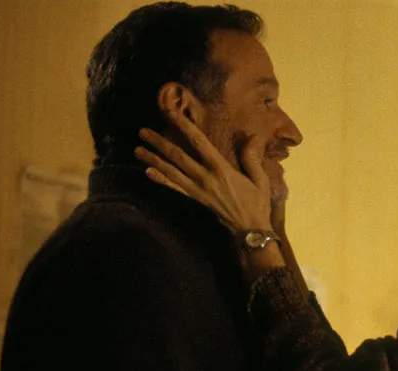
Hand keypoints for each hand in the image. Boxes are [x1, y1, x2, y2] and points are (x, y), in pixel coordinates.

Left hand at [134, 111, 275, 233]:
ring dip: (153, 160)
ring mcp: (198, 190)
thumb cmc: (257, 203)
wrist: (250, 230)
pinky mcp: (196, 200)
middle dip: (159, 143)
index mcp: (221, 169)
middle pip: (178, 156)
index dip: (184, 126)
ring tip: (138, 149)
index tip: (171, 113)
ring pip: (171, 172)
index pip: (199, 143)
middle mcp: (205, 178)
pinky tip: (148, 173)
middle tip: (142, 131)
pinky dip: (161, 180)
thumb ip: (252, 157)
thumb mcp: (260, 179)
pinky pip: (175, 188)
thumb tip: (251, 135)